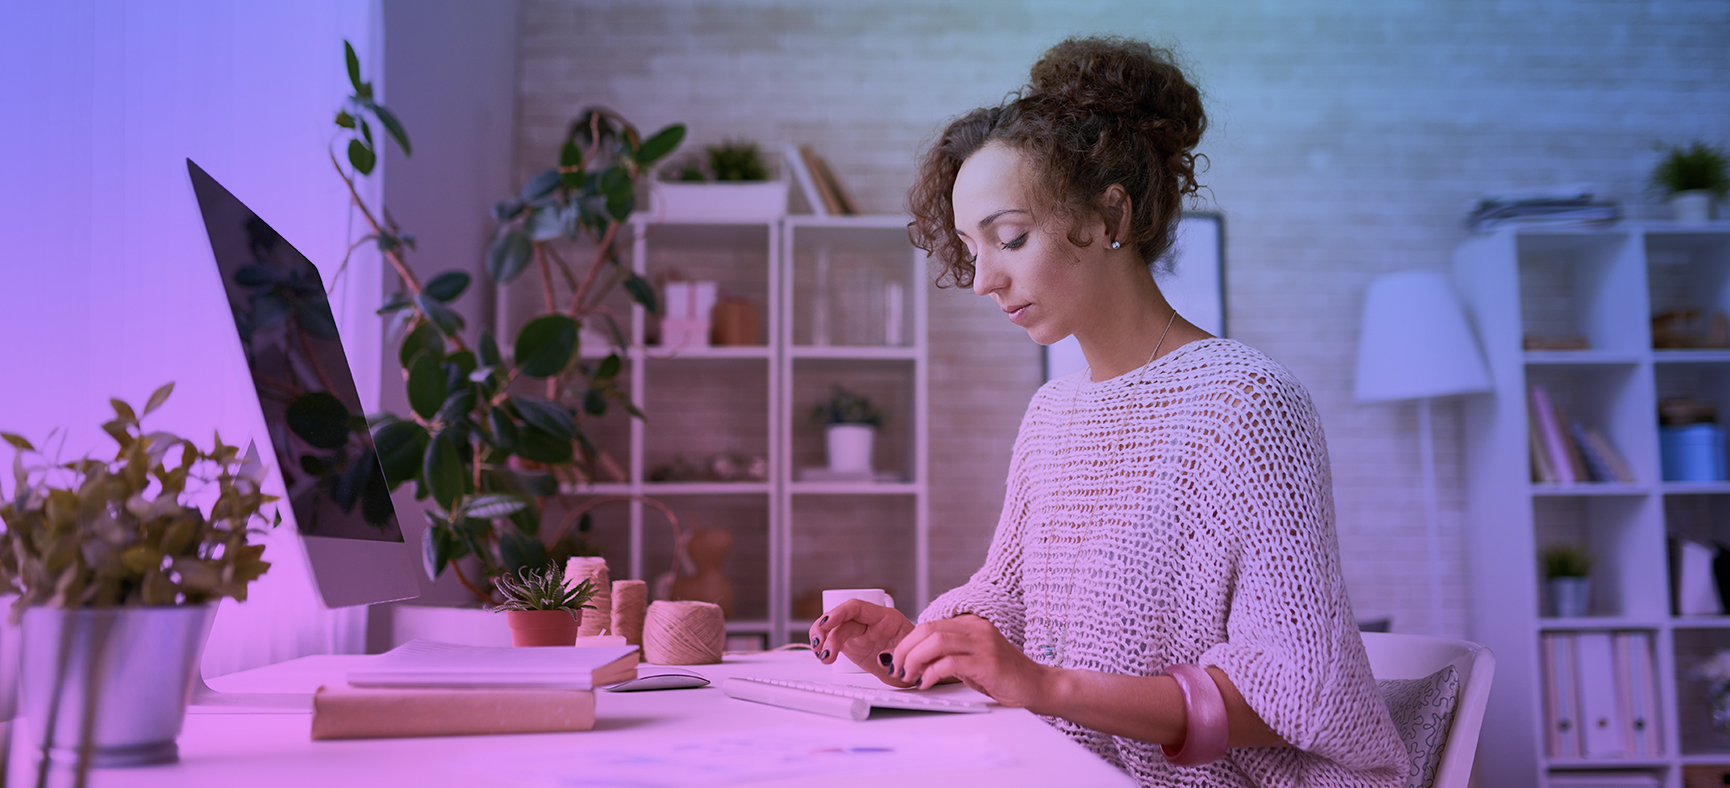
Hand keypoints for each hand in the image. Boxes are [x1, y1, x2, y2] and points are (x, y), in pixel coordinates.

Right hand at [809, 599, 914, 683]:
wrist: (918, 668)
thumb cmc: (917, 657)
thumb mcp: (913, 657)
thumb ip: (898, 654)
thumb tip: (882, 656)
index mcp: (886, 618)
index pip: (858, 607)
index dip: (840, 612)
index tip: (828, 622)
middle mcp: (869, 622)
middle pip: (841, 620)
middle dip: (828, 633)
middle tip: (823, 650)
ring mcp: (859, 632)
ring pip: (833, 628)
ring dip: (822, 638)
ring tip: (820, 655)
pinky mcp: (852, 644)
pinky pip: (832, 639)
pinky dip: (824, 645)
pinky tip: (821, 655)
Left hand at [889, 614, 1051, 707]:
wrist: (1038, 686)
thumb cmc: (1003, 676)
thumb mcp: (970, 660)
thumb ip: (946, 655)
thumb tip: (913, 660)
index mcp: (970, 624)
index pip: (929, 625)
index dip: (907, 642)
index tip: (895, 659)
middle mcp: (976, 628)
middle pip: (928, 629)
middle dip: (906, 649)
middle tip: (896, 668)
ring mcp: (983, 643)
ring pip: (936, 641)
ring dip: (915, 660)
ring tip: (908, 676)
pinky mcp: (987, 662)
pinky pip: (950, 662)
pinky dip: (932, 673)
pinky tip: (926, 683)